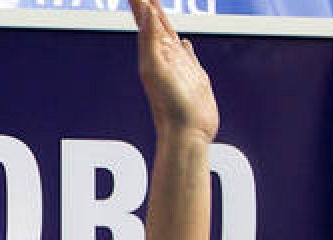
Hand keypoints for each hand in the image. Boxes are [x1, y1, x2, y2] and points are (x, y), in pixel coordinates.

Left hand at [130, 0, 218, 143]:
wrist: (187, 133)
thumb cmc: (171, 106)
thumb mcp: (156, 69)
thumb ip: (151, 40)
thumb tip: (147, 11)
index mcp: (153, 53)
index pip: (144, 19)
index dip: (140, 3)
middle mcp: (164, 57)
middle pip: (153, 23)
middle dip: (147, 5)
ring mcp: (178, 66)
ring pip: (169, 36)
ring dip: (162, 20)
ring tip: (155, 6)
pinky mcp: (193, 76)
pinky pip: (185, 54)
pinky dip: (182, 45)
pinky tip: (182, 41)